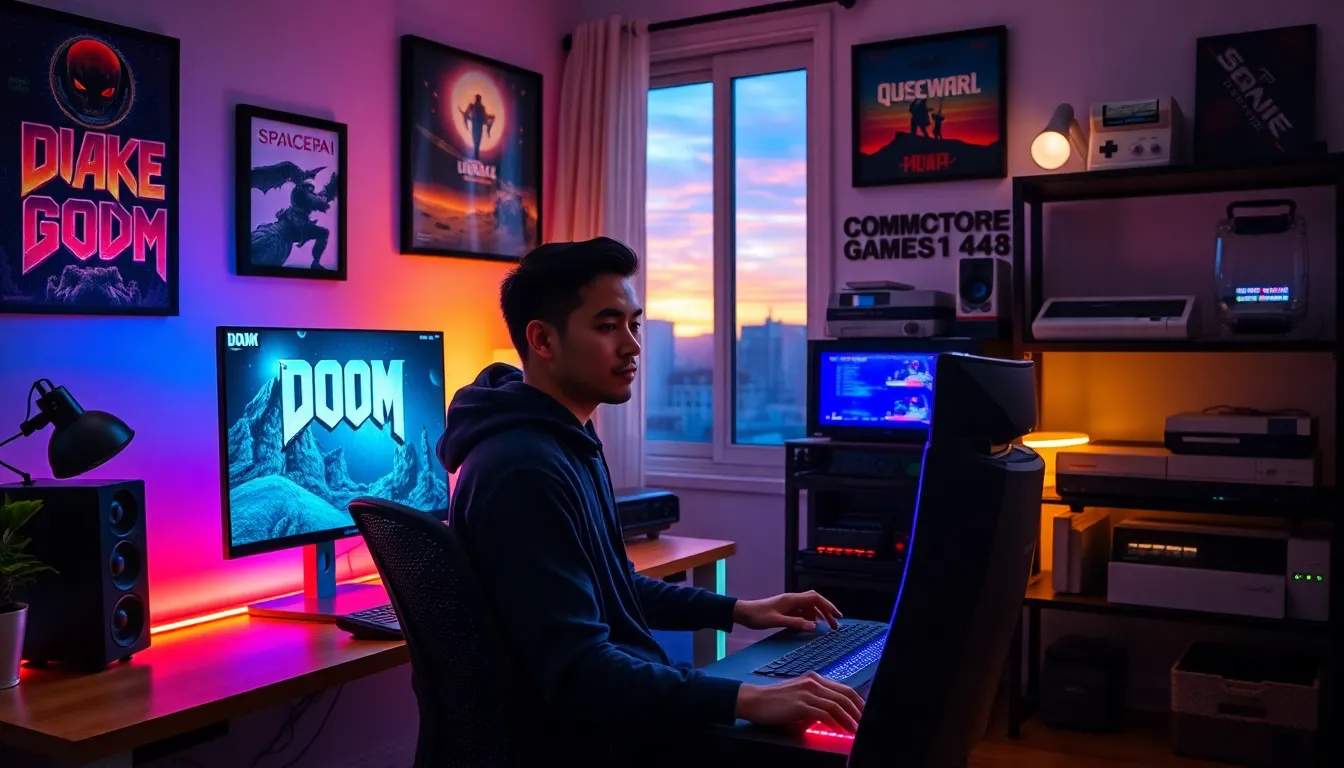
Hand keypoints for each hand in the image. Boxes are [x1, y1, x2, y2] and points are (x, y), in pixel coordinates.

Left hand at [732, 590, 841, 630]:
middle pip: (815, 602)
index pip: (815, 598)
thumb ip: (795, 623)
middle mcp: (792, 599)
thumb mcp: (777, 621)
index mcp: (791, 599)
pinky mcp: (786, 609)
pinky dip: (810, 618)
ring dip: (819, 616)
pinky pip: (802, 612)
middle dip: (827, 611)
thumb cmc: (757, 616)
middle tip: (835, 624)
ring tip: (827, 627)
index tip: (837, 616)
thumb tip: (813, 626)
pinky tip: (812, 625)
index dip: (828, 606)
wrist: (743, 612)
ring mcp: (789, 604)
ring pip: (809, 607)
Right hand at [735, 672, 864, 732]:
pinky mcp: (801, 704)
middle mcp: (813, 682)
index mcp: (814, 679)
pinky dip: (836, 724)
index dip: (857, 702)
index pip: (844, 688)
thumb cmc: (775, 701)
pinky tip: (841, 731)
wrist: (755, 700)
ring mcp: (807, 692)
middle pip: (845, 695)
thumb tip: (832, 716)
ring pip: (837, 705)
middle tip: (865, 723)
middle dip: (858, 711)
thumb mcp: (799, 696)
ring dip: (850, 720)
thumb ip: (815, 702)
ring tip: (856, 730)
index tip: (863, 713)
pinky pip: (825, 714)